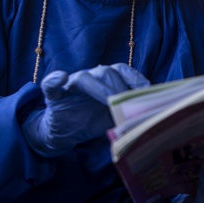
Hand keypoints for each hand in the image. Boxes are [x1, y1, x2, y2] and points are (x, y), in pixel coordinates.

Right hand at [21, 63, 148, 156]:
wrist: (67, 131)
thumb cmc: (94, 120)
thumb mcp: (116, 116)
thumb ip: (131, 110)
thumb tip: (153, 112)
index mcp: (107, 79)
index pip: (123, 71)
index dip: (135, 78)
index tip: (147, 89)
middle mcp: (91, 77)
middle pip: (107, 73)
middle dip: (120, 87)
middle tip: (128, 102)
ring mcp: (72, 85)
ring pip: (84, 78)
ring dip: (98, 87)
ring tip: (109, 99)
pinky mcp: (55, 96)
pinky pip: (50, 84)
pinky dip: (54, 80)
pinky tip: (61, 79)